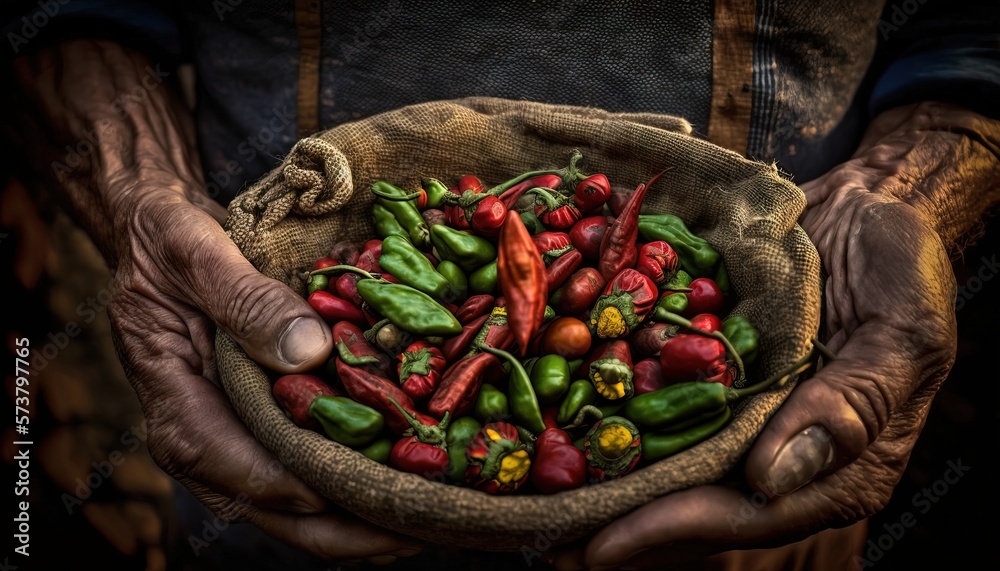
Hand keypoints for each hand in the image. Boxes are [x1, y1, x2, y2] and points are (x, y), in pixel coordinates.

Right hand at [106, 181, 422, 562]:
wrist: (154, 232)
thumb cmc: (163, 238)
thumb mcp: (194, 251)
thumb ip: (245, 300)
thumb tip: (309, 352)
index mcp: (174, 400)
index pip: (233, 467)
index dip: (300, 486)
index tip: (363, 491)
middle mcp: (200, 433)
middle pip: (272, 507)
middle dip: (343, 529)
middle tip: (417, 528)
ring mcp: (230, 433)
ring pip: (292, 502)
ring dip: (355, 516)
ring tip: (422, 516)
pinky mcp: (257, 420)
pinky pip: (303, 463)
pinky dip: (350, 478)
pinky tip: (401, 475)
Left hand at [554, 108, 965, 568]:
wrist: (870, 200)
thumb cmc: (902, 263)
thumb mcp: (901, 331)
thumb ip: (851, 406)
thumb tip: (774, 480)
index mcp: (835, 459)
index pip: (750, 512)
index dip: (675, 531)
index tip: (602, 545)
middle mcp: (779, 443)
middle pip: (695, 499)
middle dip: (623, 520)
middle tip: (548, 539)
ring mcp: (741, 405)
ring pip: (669, 456)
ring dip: (606, 477)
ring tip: (536, 498)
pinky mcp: (712, 364)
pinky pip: (659, 396)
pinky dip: (612, 408)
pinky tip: (557, 416)